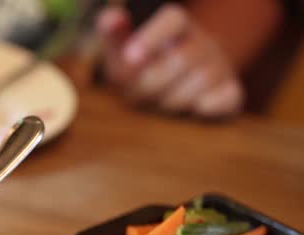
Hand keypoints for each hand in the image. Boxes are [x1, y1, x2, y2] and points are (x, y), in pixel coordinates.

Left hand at [96, 4, 242, 117]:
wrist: (172, 92)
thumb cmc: (142, 69)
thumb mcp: (122, 52)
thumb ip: (113, 34)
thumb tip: (110, 19)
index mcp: (176, 26)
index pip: (173, 19)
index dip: (152, 36)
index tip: (129, 56)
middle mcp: (203, 42)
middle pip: (181, 58)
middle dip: (152, 83)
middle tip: (137, 96)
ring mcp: (219, 67)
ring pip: (201, 80)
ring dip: (172, 100)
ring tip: (160, 103)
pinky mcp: (231, 92)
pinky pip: (226, 97)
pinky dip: (208, 106)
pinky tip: (193, 109)